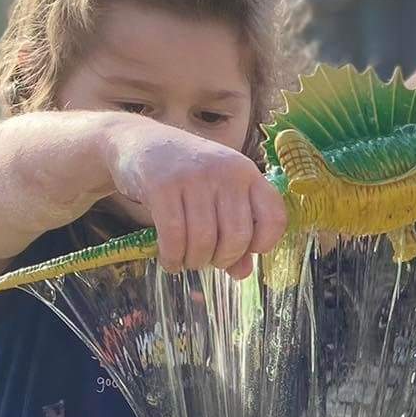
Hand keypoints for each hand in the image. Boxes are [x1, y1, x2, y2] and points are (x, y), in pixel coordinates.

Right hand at [105, 119, 284, 278]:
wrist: (142, 143)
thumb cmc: (188, 177)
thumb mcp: (218, 197)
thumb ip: (235, 234)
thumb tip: (242, 273)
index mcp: (247, 174)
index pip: (273, 217)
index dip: (263, 244)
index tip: (246, 250)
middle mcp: (226, 172)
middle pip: (237, 236)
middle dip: (222, 260)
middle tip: (209, 260)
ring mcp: (194, 177)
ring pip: (204, 240)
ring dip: (195, 261)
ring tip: (187, 260)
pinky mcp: (162, 185)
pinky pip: (173, 236)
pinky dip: (173, 258)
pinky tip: (170, 261)